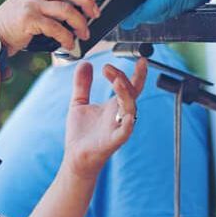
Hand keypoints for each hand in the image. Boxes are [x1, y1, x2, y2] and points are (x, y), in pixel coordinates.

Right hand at [0, 0, 101, 54]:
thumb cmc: (10, 27)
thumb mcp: (24, 7)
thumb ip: (42, 3)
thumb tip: (70, 11)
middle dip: (86, 0)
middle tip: (95, 13)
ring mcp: (30, 4)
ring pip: (66, 9)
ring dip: (80, 23)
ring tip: (84, 34)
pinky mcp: (29, 19)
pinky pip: (56, 28)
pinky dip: (67, 38)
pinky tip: (69, 44)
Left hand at [63, 59, 143, 178]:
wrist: (75, 158)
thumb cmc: (81, 134)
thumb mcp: (79, 103)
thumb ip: (82, 84)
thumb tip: (84, 63)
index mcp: (114, 105)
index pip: (131, 85)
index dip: (137, 72)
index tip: (140, 58)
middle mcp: (120, 115)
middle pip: (132, 93)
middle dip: (125, 78)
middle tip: (108, 68)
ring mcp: (119, 127)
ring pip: (130, 109)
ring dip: (126, 94)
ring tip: (116, 81)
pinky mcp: (114, 141)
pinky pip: (126, 130)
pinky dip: (128, 121)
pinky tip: (128, 113)